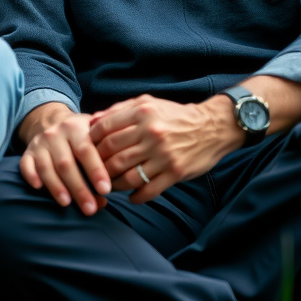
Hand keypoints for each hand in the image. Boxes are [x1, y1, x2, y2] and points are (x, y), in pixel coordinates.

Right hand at [19, 103, 111, 214]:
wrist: (52, 121)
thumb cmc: (82, 136)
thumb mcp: (95, 135)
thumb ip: (105, 155)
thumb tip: (111, 188)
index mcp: (76, 128)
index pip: (86, 150)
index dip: (96, 170)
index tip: (106, 190)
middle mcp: (56, 134)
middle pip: (66, 163)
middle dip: (78, 188)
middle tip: (90, 208)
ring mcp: (39, 143)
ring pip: (46, 167)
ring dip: (56, 186)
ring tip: (67, 204)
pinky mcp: (27, 152)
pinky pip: (25, 164)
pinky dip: (31, 175)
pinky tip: (38, 187)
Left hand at [89, 94, 240, 203]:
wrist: (212, 127)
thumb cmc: (174, 116)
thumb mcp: (147, 103)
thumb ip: (119, 110)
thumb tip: (92, 122)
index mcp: (142, 113)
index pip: (105, 129)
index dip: (91, 142)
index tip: (88, 150)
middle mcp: (151, 133)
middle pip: (112, 154)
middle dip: (98, 165)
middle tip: (93, 172)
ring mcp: (163, 155)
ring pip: (127, 175)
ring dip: (113, 184)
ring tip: (110, 185)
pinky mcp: (175, 173)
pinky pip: (148, 190)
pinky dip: (135, 197)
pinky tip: (131, 196)